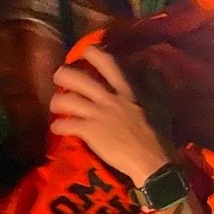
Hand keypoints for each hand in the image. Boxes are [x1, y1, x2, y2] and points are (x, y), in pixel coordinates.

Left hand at [49, 45, 170, 186]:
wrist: (152, 161)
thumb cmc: (158, 136)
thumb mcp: (157, 105)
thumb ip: (150, 87)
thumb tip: (151, 68)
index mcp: (127, 91)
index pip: (108, 63)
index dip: (93, 54)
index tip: (85, 52)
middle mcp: (110, 99)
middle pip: (79, 78)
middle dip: (64, 75)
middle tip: (59, 77)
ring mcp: (98, 115)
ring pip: (67, 100)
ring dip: (57, 102)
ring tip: (55, 106)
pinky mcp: (90, 132)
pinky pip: (66, 125)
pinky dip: (58, 126)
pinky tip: (57, 128)